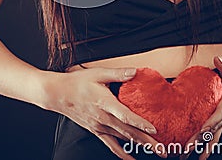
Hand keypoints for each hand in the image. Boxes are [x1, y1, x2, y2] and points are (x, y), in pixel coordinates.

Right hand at [46, 67, 166, 158]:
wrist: (59, 94)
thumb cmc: (78, 82)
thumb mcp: (98, 73)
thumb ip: (118, 73)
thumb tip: (135, 71)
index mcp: (105, 102)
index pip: (125, 116)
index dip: (140, 123)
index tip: (154, 129)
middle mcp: (103, 118)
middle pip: (128, 132)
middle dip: (147, 142)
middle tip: (163, 150)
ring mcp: (100, 126)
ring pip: (123, 139)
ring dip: (139, 147)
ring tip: (155, 152)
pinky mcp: (96, 130)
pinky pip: (111, 144)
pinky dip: (122, 153)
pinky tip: (131, 159)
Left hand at [180, 56, 221, 159]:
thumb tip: (217, 60)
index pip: (218, 115)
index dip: (209, 124)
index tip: (199, 133)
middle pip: (212, 130)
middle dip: (198, 141)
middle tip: (185, 149)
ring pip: (213, 136)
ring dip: (201, 147)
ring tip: (188, 157)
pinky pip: (215, 134)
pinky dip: (207, 144)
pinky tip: (201, 154)